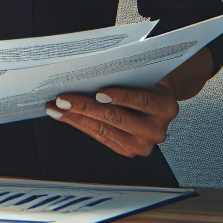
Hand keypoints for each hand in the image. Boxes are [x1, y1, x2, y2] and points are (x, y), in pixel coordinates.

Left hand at [45, 83, 178, 157]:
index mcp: (166, 107)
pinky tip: (65, 117)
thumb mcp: (143, 75)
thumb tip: (90, 72)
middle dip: (86, 108)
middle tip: (63, 99)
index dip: (120, 97)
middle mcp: (157, 130)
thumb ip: (126, 76)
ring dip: (76, 118)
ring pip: (104, 130)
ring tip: (56, 108)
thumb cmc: (146, 82)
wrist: (157, 101)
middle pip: (117, 118)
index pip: (142, 101)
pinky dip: (80, 125)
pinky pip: (101, 137)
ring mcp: (143, 145)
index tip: (98, 92)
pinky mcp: (128, 151)